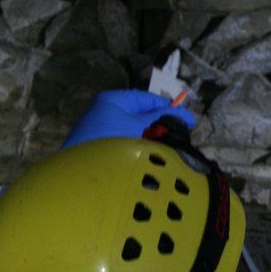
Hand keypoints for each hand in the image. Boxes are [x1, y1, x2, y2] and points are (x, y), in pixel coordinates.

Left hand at [62, 89, 194, 147]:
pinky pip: (126, 142)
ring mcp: (102, 130)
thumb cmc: (110, 141)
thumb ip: (160, 118)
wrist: (81, 172)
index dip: (168, 107)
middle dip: (161, 123)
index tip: (188, 119)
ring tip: (170, 144)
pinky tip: (152, 153)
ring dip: (151, 136)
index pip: (146, 99)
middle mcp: (106, 111)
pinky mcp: (101, 147)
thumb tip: (181, 114)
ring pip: (135, 129)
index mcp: (112, 100)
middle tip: (181, 133)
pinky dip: (140, 145)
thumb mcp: (138, 127)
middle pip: (141, 114)